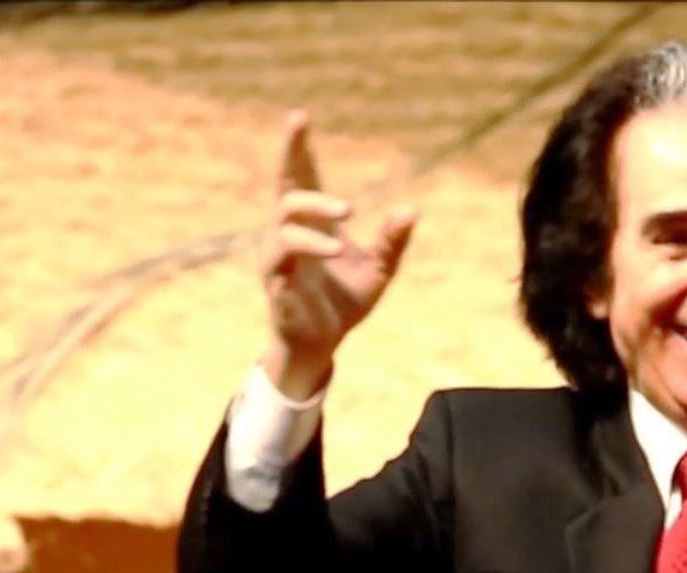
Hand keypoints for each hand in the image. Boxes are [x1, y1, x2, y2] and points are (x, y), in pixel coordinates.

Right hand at [260, 110, 417, 397]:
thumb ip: (393, 239)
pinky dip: (309, 246)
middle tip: (313, 149)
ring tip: (346, 220)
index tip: (299, 116)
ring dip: (314, 211)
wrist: (323, 343)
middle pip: (285, 185)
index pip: (302, 177)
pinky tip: (334, 249)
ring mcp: (279, 254)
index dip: (298, 148)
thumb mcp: (380, 269)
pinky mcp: (276, 279)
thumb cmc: (344, 302)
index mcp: (313, 224)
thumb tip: (410, 208)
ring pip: (284, 217)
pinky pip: (283, 254)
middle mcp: (290, 231)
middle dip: (290, 154)